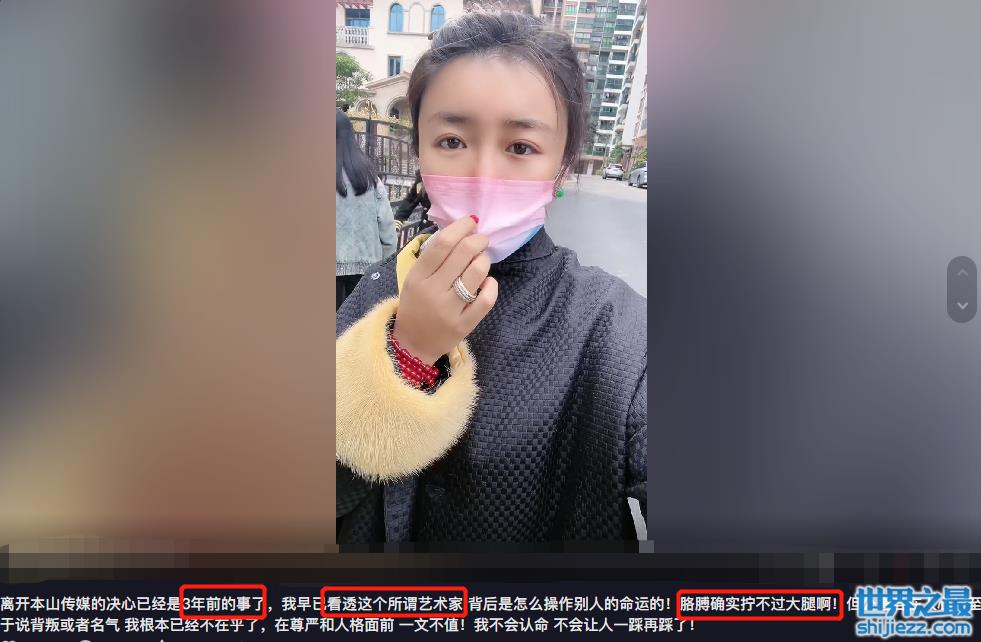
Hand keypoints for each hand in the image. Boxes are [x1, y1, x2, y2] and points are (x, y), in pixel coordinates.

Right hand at [392, 215, 497, 364]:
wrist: (413, 344)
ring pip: (477, 273)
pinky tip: (487, 283)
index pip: (443, 243)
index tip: (470, 223)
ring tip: (482, 261)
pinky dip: (491, 286)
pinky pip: (486, 299)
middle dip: (479, 240)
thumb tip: (461, 231)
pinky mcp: (464, 325)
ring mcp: (449, 309)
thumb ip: (433, 258)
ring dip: (484, 260)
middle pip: (463, 253)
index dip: (461, 227)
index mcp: (418, 276)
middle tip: (482, 240)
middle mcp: (433, 290)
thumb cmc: (416, 305)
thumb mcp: (414, 279)